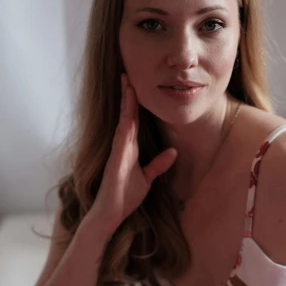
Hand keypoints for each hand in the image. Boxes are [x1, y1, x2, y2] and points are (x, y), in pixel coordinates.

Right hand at [89, 73, 177, 236]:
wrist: (111, 213)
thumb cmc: (125, 196)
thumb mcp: (148, 178)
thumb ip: (158, 164)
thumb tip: (174, 152)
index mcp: (128, 148)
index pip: (132, 120)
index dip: (135, 102)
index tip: (136, 84)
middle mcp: (121, 146)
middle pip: (126, 115)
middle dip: (127, 94)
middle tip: (128, 73)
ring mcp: (117, 151)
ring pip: (123, 121)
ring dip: (125, 103)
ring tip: (127, 83)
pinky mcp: (115, 160)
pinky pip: (121, 138)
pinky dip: (125, 123)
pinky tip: (128, 112)